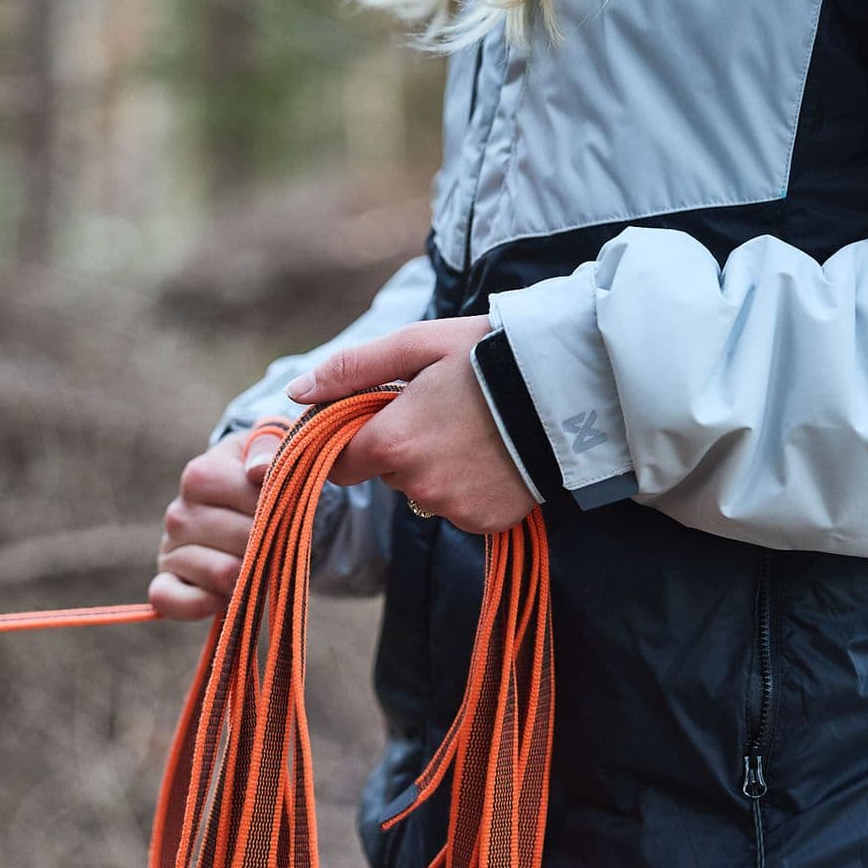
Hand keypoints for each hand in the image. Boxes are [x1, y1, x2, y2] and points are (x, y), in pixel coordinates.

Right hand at [149, 433, 274, 620]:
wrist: (244, 502)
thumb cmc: (263, 474)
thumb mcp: (275, 445)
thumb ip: (271, 448)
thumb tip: (258, 472)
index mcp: (200, 475)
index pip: (253, 501)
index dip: (281, 509)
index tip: (287, 505)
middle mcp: (178, 512)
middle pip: (243, 543)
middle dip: (270, 545)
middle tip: (274, 540)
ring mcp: (169, 550)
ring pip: (221, 574)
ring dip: (251, 576)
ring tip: (256, 563)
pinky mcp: (165, 584)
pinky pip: (169, 601)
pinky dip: (202, 604)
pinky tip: (226, 598)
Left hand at [286, 317, 535, 534]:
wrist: (570, 389)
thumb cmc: (490, 356)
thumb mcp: (418, 345)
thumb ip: (352, 370)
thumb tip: (297, 393)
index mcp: (392, 441)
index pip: (339, 463)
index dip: (350, 443)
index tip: (371, 423)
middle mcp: (417, 485)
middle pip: (388, 474)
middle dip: (404, 447)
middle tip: (445, 410)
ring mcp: (454, 508)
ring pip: (426, 492)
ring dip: (439, 468)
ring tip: (478, 431)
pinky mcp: (486, 523)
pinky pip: (461, 508)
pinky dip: (471, 487)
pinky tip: (497, 456)